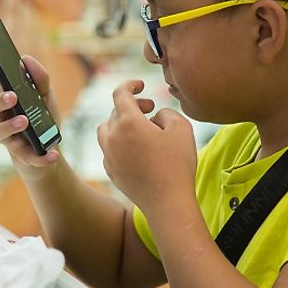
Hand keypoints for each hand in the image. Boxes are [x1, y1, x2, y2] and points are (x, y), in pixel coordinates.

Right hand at [0, 55, 60, 175]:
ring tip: (24, 121)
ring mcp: (9, 139)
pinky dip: (40, 158)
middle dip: (0, 102)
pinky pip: (26, 158)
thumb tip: (26, 59)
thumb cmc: (42, 120)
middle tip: (13, 96)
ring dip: (10, 126)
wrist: (48, 149)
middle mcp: (2, 119)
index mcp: (7, 103)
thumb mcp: (46, 98)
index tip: (1, 69)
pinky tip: (53, 154)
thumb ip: (40, 80)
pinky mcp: (21, 156)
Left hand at [97, 80, 197, 213]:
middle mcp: (112, 137)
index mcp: (128, 123)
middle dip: (133, 106)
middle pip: (115, 111)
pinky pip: (109, 149)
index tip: (141, 85)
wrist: (167, 202)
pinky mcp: (110, 171)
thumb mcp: (181, 128)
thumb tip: (155, 116)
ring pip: (106, 130)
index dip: (130, 85)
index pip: (120, 93)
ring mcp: (108, 155)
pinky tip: (137, 149)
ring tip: (140, 128)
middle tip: (151, 110)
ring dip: (121, 123)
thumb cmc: (177, 164)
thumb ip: (166, 112)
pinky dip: (120, 142)